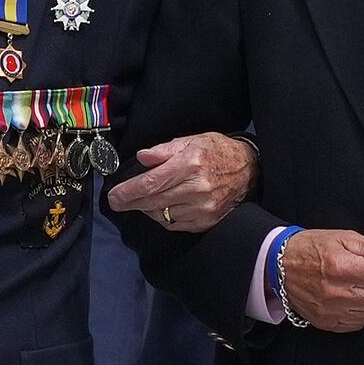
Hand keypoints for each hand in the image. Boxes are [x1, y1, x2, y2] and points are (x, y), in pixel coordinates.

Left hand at [105, 132, 257, 236]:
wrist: (249, 171)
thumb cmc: (217, 152)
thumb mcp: (191, 141)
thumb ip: (164, 150)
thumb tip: (142, 157)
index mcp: (190, 165)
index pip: (151, 183)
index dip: (128, 192)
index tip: (114, 196)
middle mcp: (196, 188)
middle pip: (153, 202)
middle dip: (131, 203)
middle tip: (117, 202)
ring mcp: (202, 208)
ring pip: (161, 215)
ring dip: (146, 209)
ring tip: (141, 201)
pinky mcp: (206, 221)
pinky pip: (174, 224)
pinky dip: (162, 217)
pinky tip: (160, 208)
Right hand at [277, 228, 363, 333]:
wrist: (280, 266)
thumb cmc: (312, 249)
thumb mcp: (344, 238)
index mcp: (342, 267)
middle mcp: (337, 292)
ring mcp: (331, 311)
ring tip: (355, 289)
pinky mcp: (326, 323)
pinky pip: (357, 325)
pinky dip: (357, 314)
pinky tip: (347, 300)